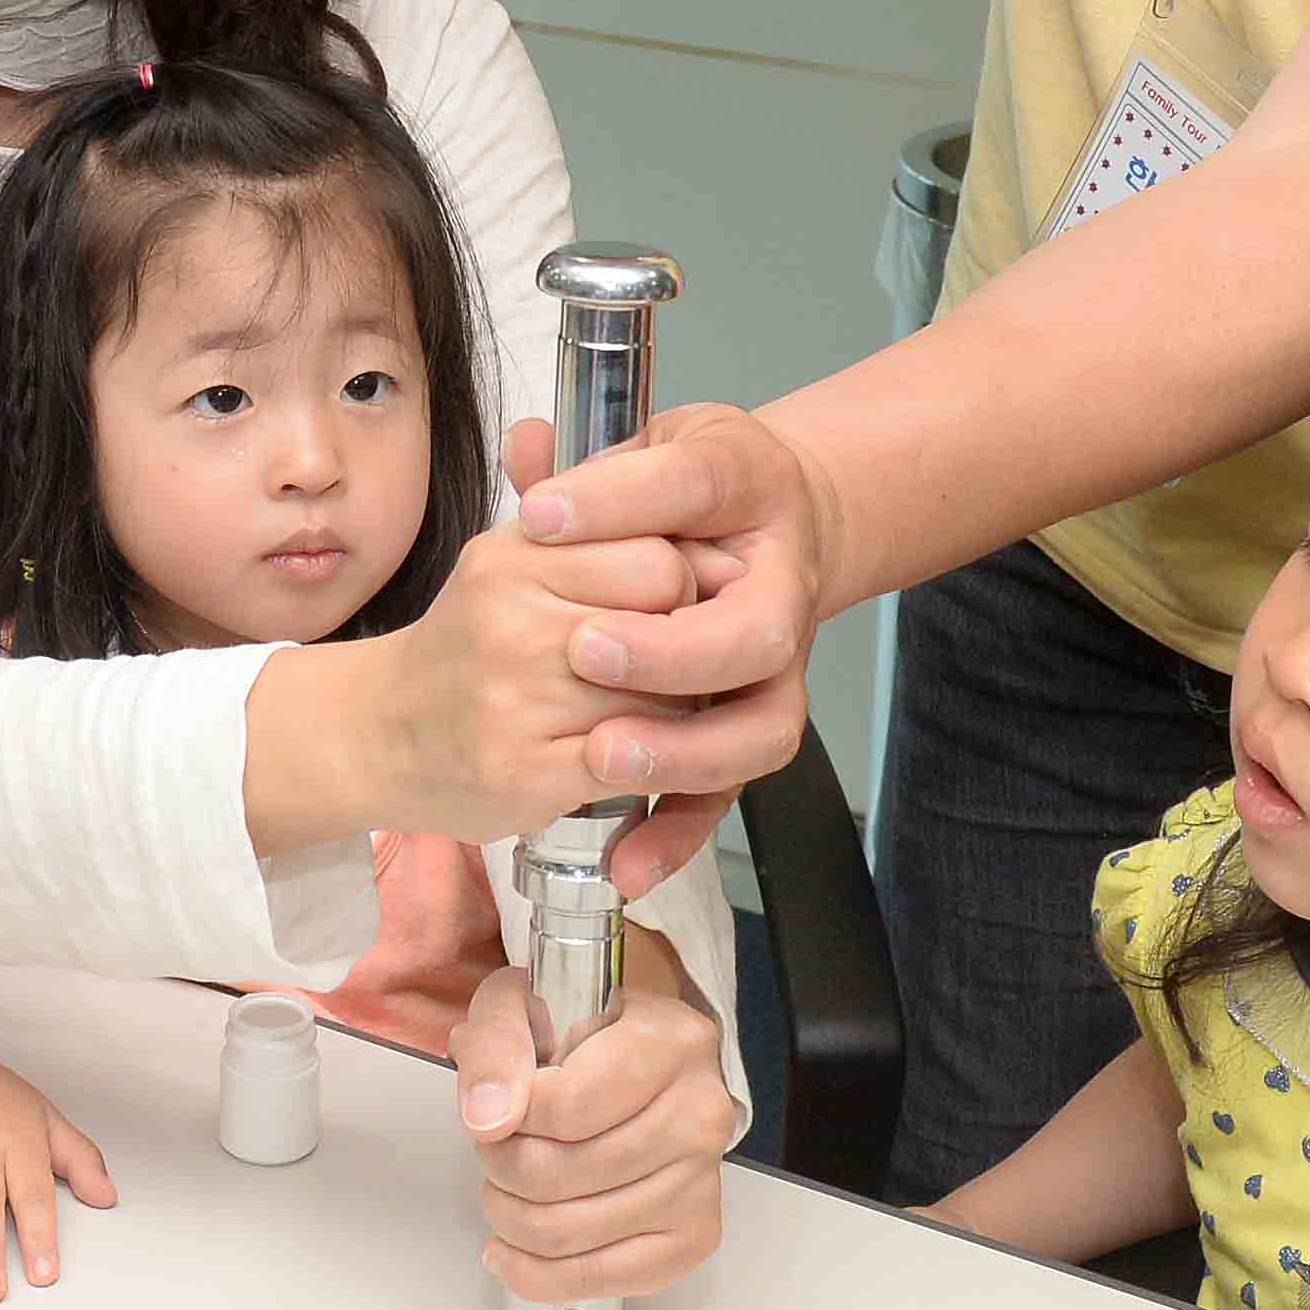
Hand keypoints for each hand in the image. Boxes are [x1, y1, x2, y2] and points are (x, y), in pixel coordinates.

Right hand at [355, 447, 708, 849]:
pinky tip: (614, 752)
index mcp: (515, 556)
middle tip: (660, 667)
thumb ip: (591, 531)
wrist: (379, 731)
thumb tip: (700, 527)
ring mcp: (515, 700)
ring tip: (631, 711)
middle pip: (670, 623)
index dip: (682, 587)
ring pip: (661, 699)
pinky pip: (631, 761)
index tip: (667, 609)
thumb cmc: (467, 648)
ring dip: (667, 713)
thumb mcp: (511, 561)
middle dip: (683, 649)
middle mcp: (511, 620)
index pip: (658, 556)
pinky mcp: (524, 773)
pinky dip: (640, 761)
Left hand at [451, 945, 730, 1301]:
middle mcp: (700, 1113)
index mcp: (671, 1041)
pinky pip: (604, 1279)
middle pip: (561, 1175)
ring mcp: (702, 1180)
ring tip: (505, 1186)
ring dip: (510, 1216)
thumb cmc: (583, 1026)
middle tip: (495, 1145)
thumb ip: (497, 1044)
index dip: (510, 1117)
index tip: (500, 1105)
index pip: (566, 1108)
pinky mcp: (693, 1235)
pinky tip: (513, 1249)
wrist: (641, 1055)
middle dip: (500, 1165)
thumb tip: (489, 1118)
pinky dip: (540, 1275)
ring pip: (571, 1232)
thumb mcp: (523, 1001)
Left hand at [509, 406, 826, 890]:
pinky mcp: (754, 729)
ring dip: (682, 750)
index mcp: (750, 488)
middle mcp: (779, 585)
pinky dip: (678, 832)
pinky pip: (729, 793)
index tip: (538, 519)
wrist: (766, 529)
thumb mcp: (648, 448)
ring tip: (602, 756)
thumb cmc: (692, 489)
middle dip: (668, 650)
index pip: (693, 487)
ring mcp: (777, 669)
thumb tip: (529, 445)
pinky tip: (626, 864)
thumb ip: (591, 459)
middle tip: (585, 650)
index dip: (617, 503)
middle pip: (753, 632)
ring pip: (759, 727)